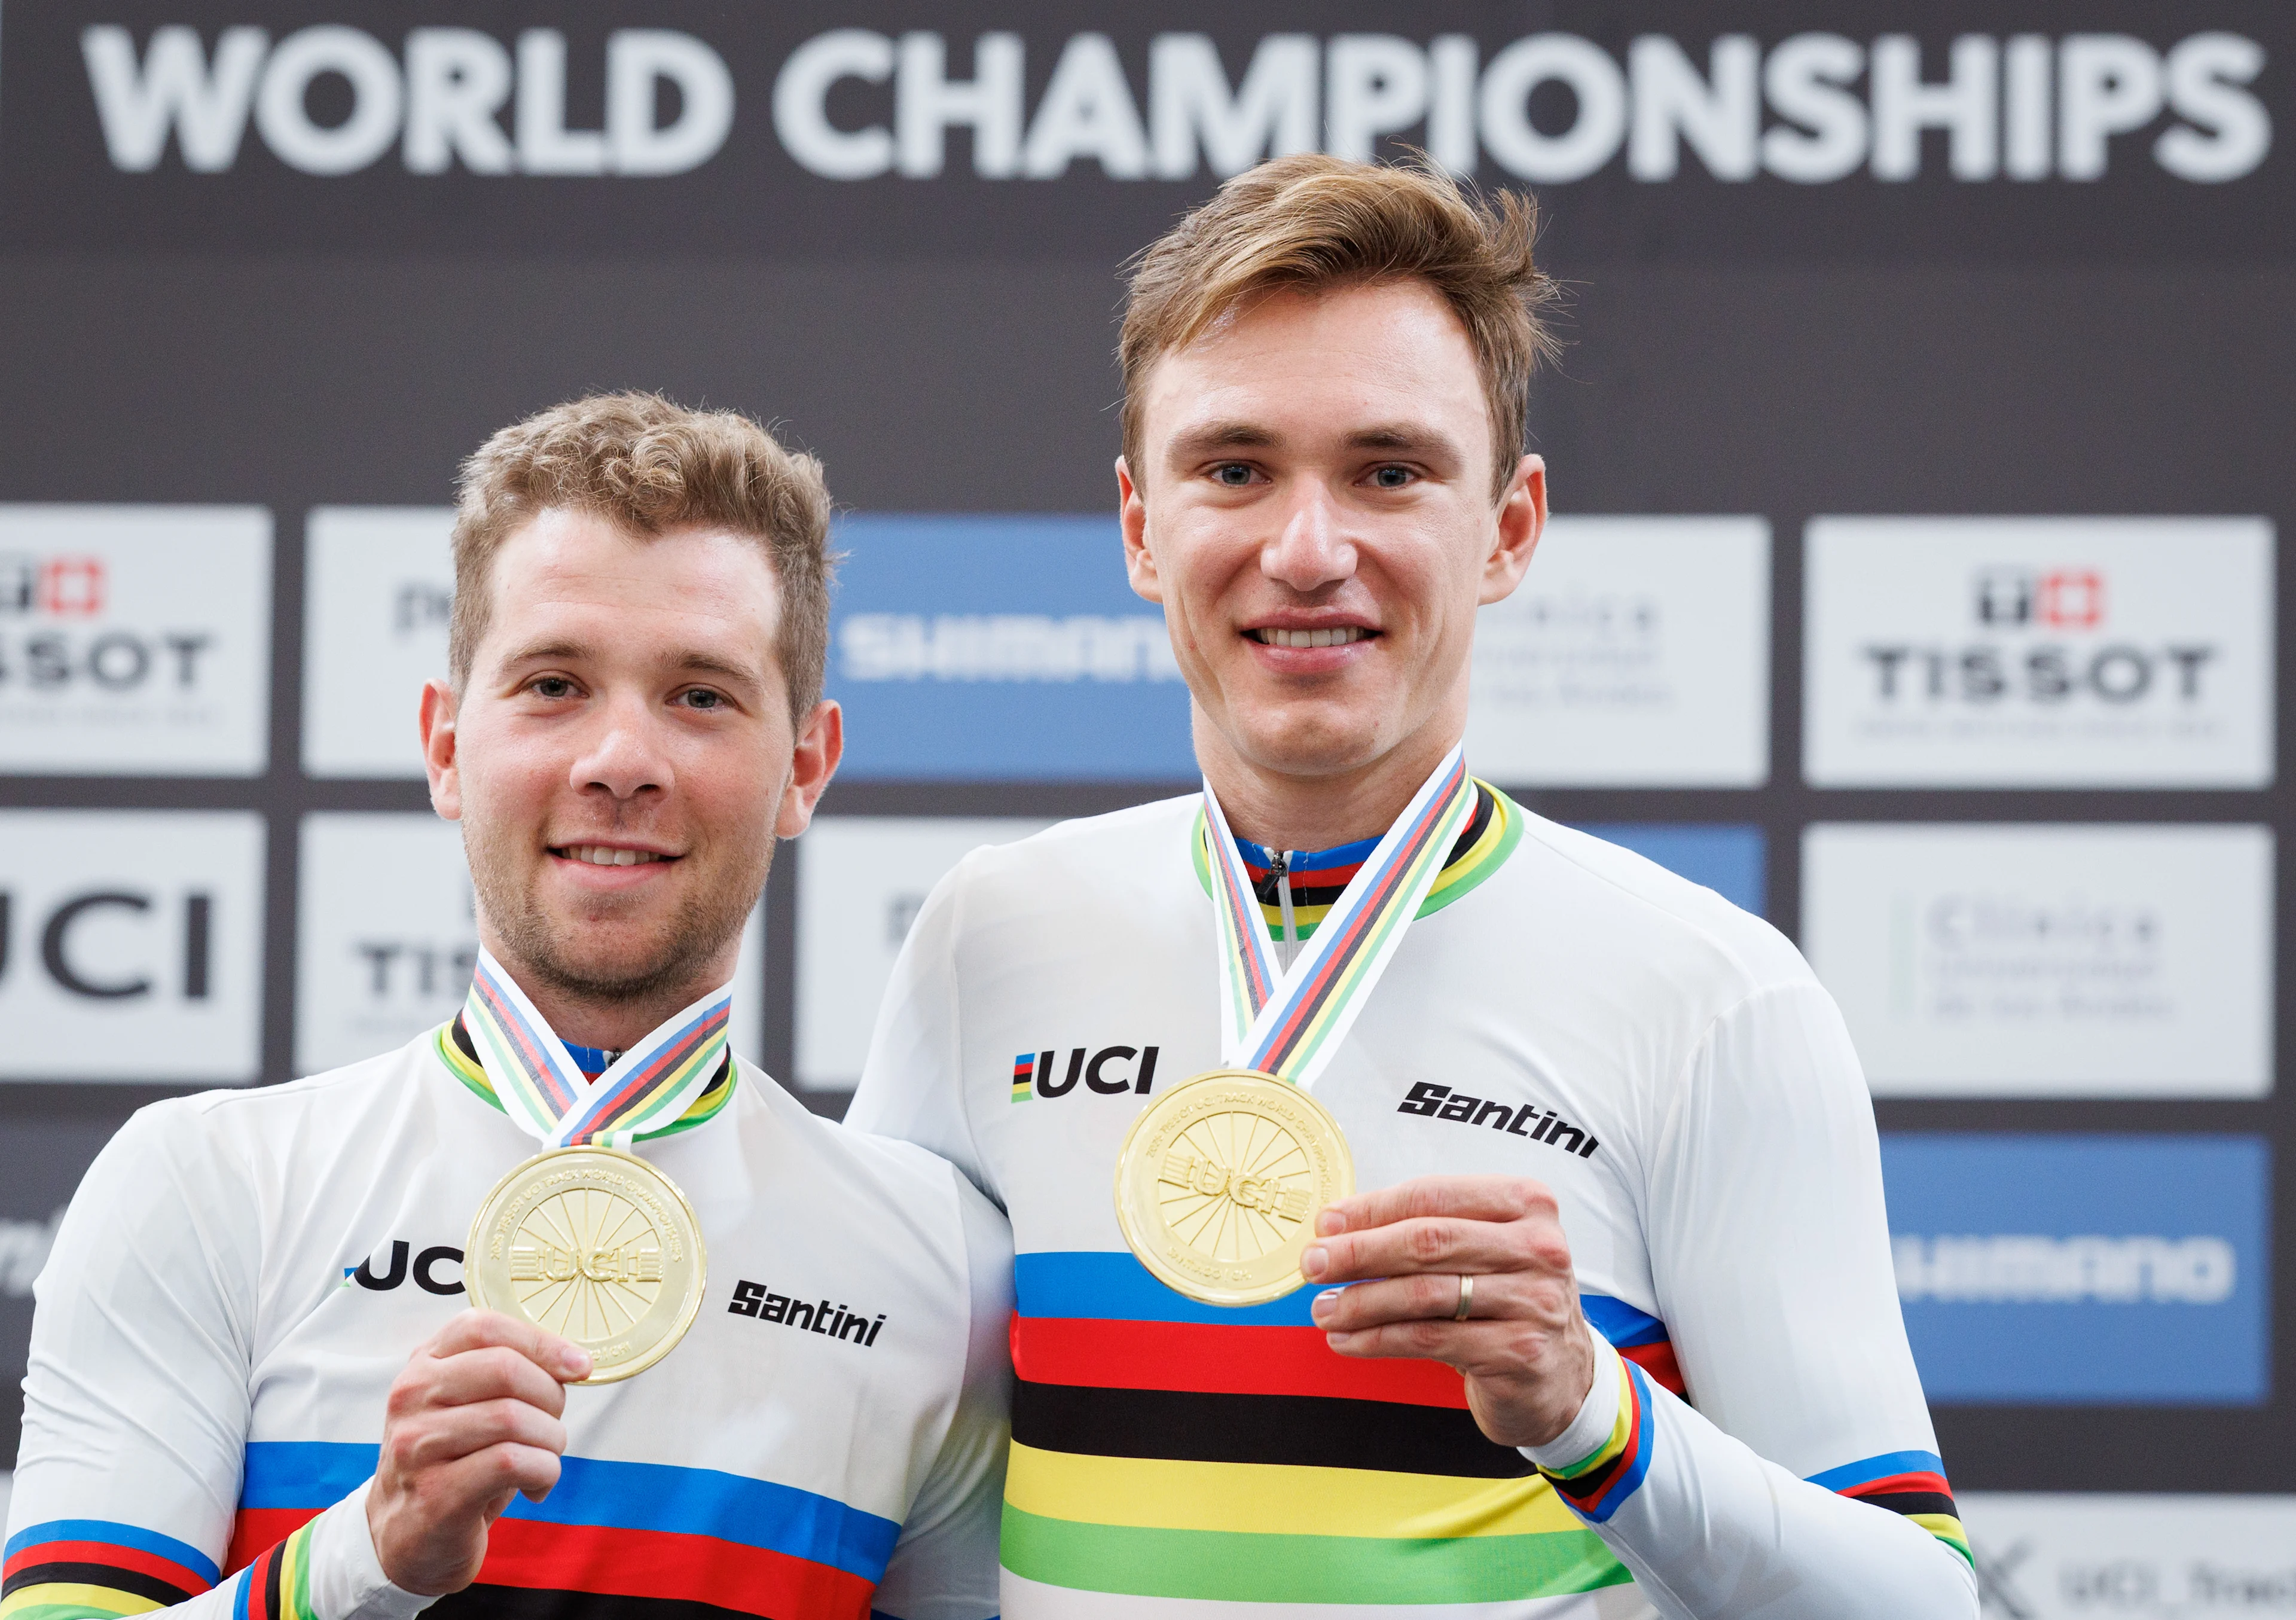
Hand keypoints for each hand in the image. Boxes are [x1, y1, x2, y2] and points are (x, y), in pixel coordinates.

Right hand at [365, 1310, 591, 1594]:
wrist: (405, 1539)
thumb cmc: (455, 1464)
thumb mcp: (470, 1408)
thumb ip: (508, 1376)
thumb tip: (575, 1362)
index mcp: (423, 1365)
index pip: (483, 1326)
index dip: (542, 1342)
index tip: (579, 1366)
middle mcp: (411, 1397)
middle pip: (505, 1369)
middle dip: (551, 1397)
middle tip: (553, 1427)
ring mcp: (416, 1445)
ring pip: (513, 1417)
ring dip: (551, 1440)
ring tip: (545, 1460)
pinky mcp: (435, 1493)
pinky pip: (511, 1462)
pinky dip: (543, 1472)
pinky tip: (536, 1488)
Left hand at [1302, 1175, 1594, 1448]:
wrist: (1564, 1377)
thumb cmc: (1507, 1302)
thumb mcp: (1480, 1254)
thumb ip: (1425, 1233)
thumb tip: (1337, 1227)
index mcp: (1527, 1204)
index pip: (1433, 1195)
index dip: (1372, 1208)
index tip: (1326, 1224)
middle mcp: (1539, 1248)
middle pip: (1427, 1241)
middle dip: (1358, 1252)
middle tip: (1313, 1264)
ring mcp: (1534, 1302)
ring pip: (1424, 1294)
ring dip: (1361, 1302)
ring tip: (1323, 1309)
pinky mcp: (1519, 1352)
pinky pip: (1430, 1339)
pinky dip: (1378, 1340)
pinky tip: (1348, 1340)